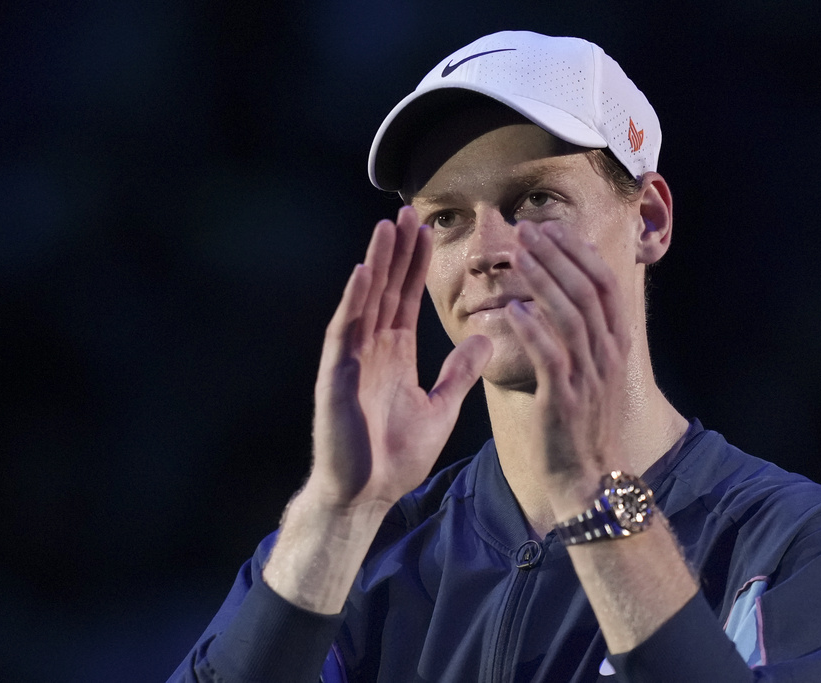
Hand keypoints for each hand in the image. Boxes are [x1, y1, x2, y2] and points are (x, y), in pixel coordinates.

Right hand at [308, 206, 491, 510]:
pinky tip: (363, 273)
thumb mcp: (441, 406)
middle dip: (397, 252)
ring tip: (385, 227)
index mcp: (396, 354)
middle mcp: (372, 349)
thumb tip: (484, 336)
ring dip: (375, 264)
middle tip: (406, 212)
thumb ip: (460, 372)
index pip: (407, 299)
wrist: (367, 495)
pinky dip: (354, 302)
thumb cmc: (397, 457)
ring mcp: (352, 360)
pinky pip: (345, 332)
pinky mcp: (336, 376)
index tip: (426, 232)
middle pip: (386, 290)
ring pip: (365, 302)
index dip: (416, 266)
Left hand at [504, 220, 631, 513]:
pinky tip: (513, 309)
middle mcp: (608, 355)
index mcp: (615, 344)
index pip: (603, 284)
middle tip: (528, 230)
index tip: (551, 228)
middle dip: (558, 255)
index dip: (578, 252)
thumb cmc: (581, 422)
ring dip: (543, 282)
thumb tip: (562, 288)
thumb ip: (582, 331)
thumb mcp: (591, 370)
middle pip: (587, 291)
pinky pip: (551, 357)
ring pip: (571, 317)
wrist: (585, 478)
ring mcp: (590, 377)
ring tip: (518, 256)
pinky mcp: (566, 400)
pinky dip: (533, 331)